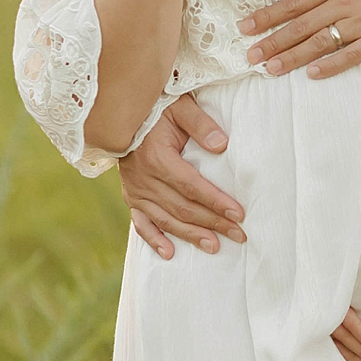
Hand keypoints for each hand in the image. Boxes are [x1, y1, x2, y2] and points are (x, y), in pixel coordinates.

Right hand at [116, 95, 245, 258]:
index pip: (191, 186)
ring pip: (166, 219)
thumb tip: (222, 145)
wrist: (121, 112)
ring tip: (215, 246)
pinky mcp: (130, 196)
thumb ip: (201, 124)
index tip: (238, 213)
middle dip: (213, 222)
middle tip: (239, 234)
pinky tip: (170, 253)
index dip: (215, 201)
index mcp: (158, 158)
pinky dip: (154, 239)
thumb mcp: (180, 107)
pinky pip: (141, 223)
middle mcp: (144, 179)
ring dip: (191, 235)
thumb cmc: (157, 108)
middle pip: (183, 208)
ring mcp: (135, 190)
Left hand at [239, 0, 360, 76]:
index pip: (295, 1)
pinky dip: (331, 64)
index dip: (268, 15)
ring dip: (293, 56)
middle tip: (250, 56)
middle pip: (301, 24)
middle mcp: (346, 0)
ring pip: (320, 40)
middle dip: (272, 40)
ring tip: (271, 69)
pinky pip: (351, 53)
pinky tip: (313, 74)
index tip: (246, 28)